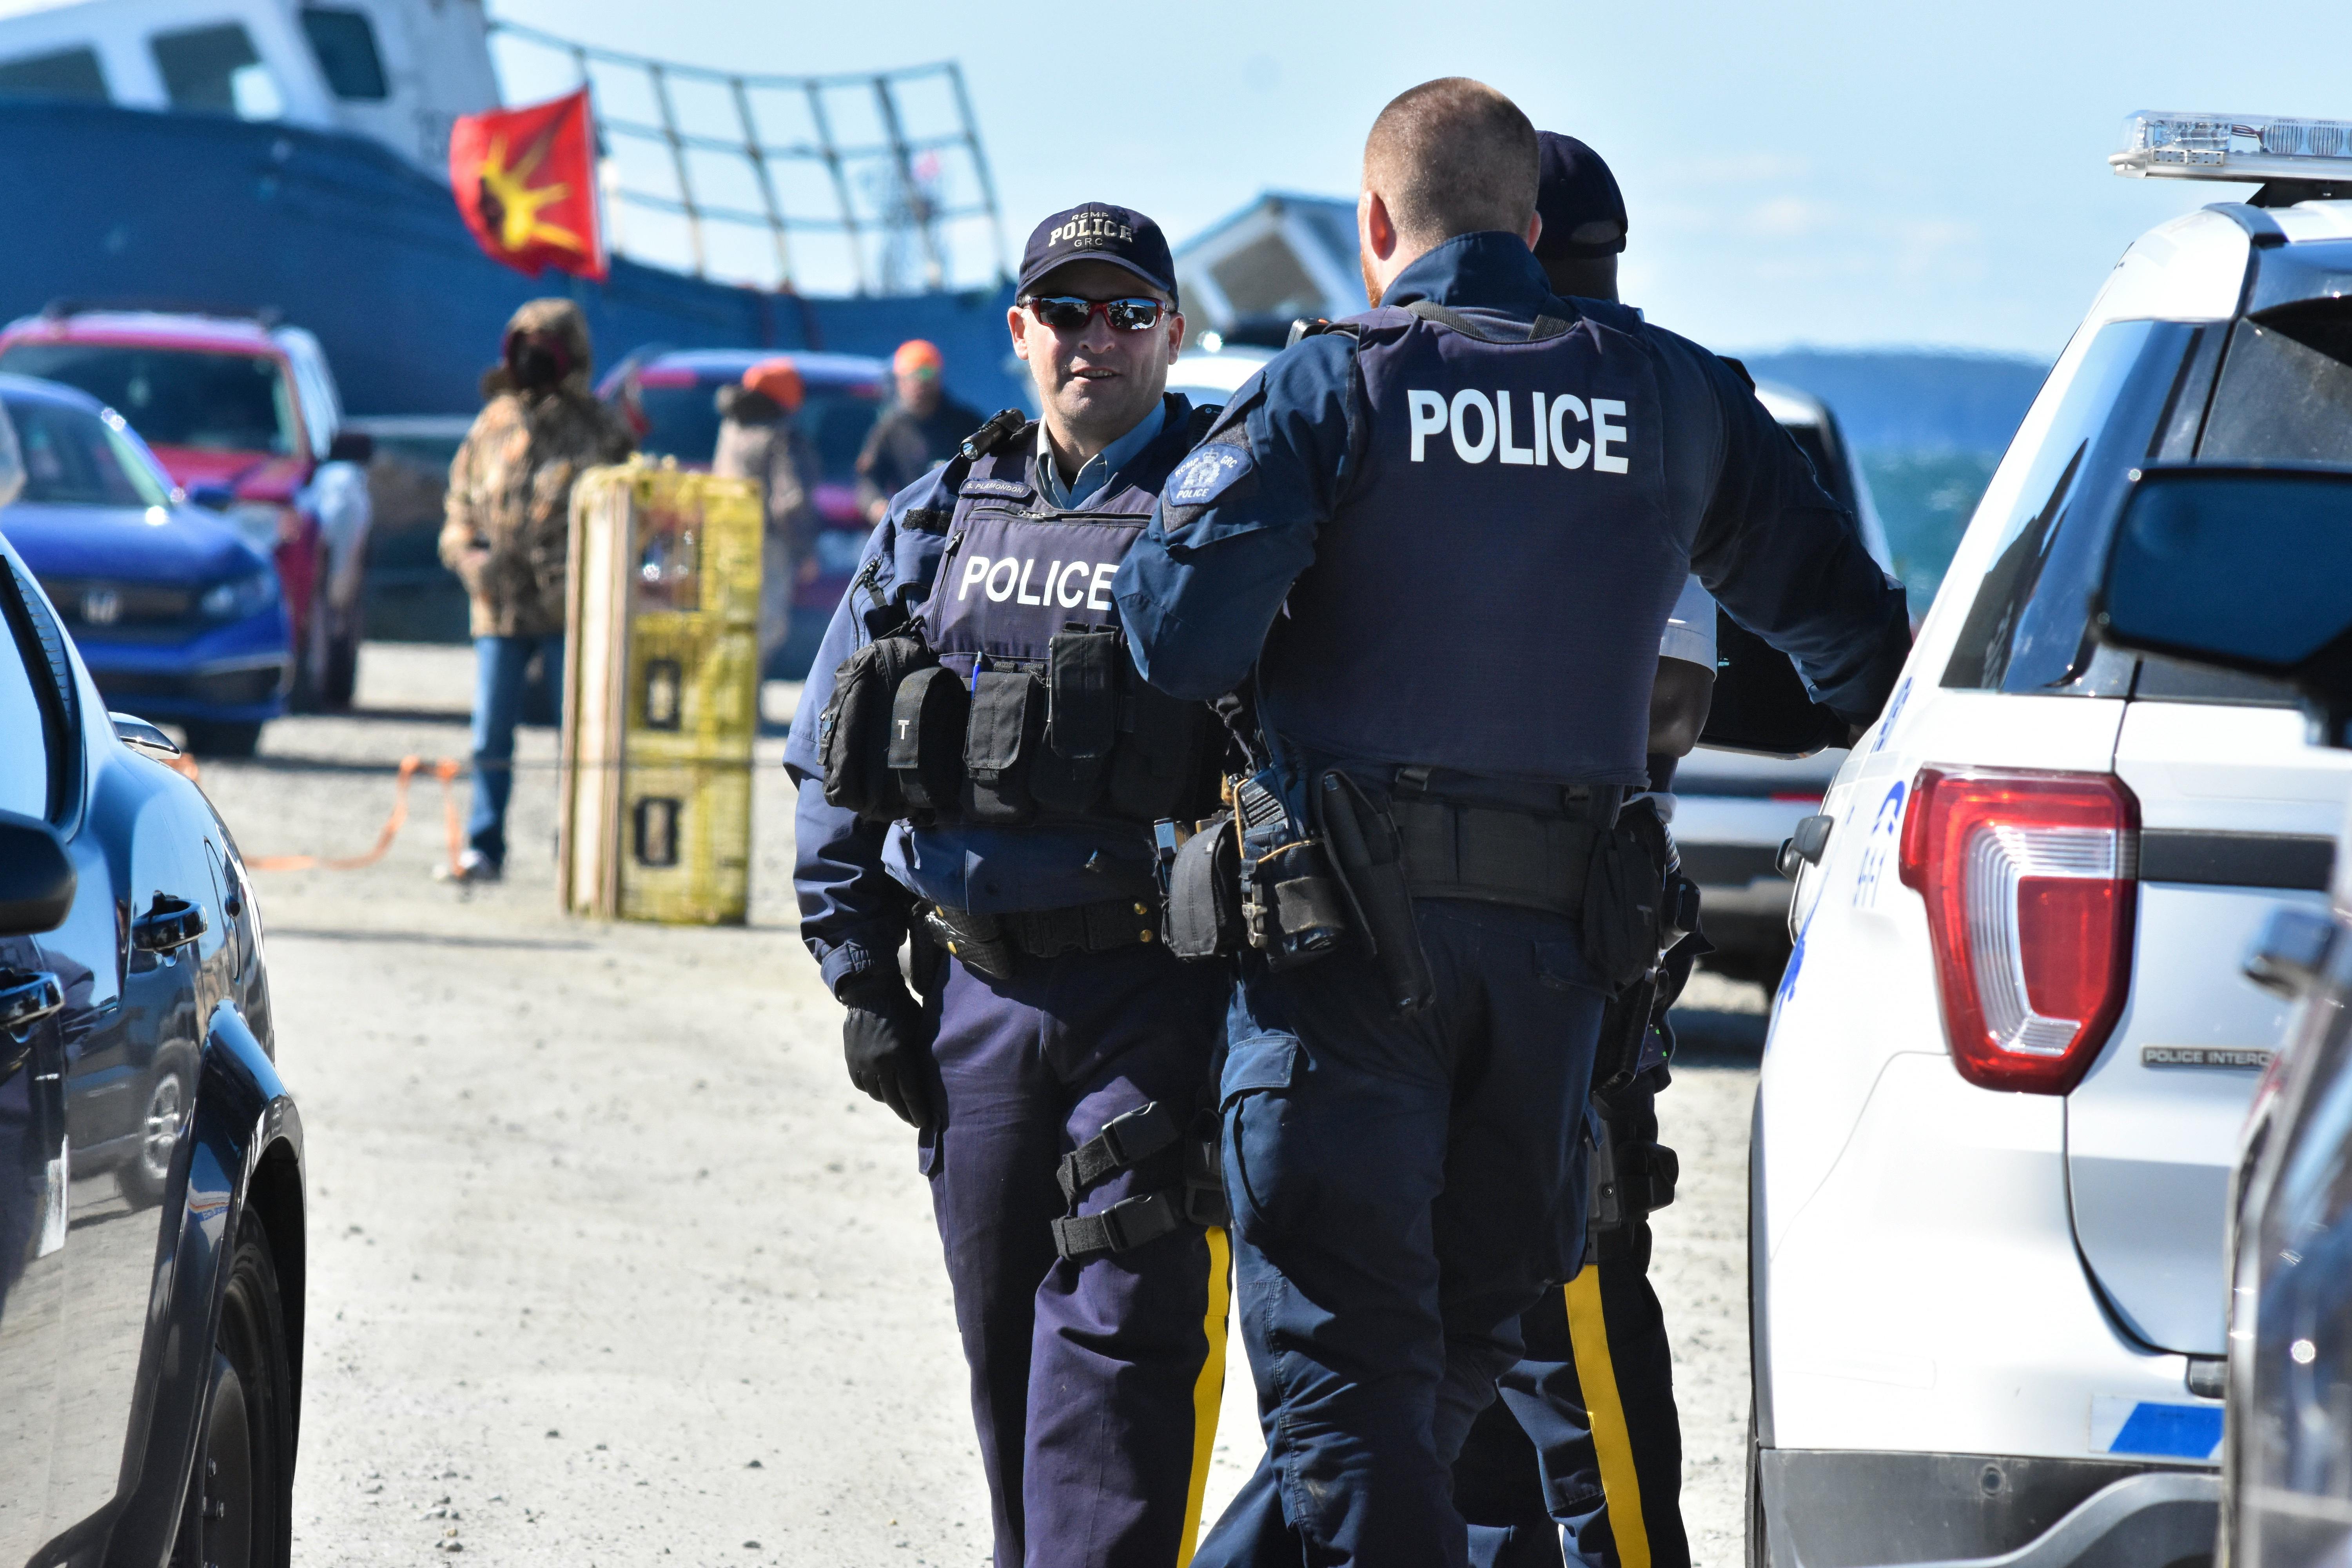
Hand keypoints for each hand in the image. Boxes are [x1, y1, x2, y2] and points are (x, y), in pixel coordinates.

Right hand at [838, 971, 935, 1129]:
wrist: (870, 993)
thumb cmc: (903, 1010)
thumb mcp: (918, 1032)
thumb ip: (920, 1057)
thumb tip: (930, 1083)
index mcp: (899, 1055)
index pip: (911, 1093)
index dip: (918, 1111)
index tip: (925, 1123)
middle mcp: (879, 1063)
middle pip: (893, 1099)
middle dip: (905, 1112)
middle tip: (914, 1121)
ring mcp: (862, 1063)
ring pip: (877, 1094)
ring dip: (889, 1099)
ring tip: (899, 1102)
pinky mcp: (851, 1060)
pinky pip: (862, 1084)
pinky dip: (872, 1088)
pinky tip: (881, 1088)